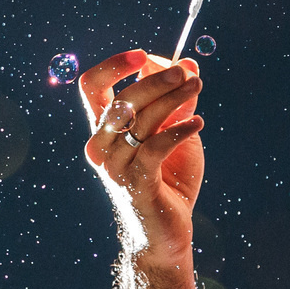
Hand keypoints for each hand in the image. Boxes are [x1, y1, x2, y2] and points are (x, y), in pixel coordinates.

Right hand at [78, 50, 205, 262]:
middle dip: (156, 80)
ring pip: (141, 119)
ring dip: (173, 98)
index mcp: (103, 130)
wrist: (164, 233)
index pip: (91, 87)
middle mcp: (101, 146)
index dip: (113, 65)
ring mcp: (115, 167)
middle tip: (186, 73)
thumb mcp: (173, 131)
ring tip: (197, 87)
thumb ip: (176, 99)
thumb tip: (186, 61)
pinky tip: (198, 122)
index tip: (141, 55)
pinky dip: (179, 129)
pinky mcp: (136, 183)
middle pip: (121, 98)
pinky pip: (156, 147)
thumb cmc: (167, 179)